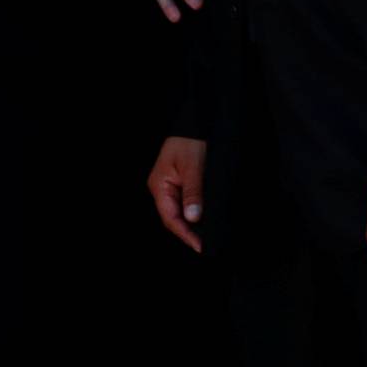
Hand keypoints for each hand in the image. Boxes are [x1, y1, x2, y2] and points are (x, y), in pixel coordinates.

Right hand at [148, 135, 206, 253]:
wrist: (196, 121)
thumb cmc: (190, 140)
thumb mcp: (193, 167)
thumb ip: (193, 193)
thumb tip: (193, 218)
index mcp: (159, 185)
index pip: (170, 218)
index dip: (185, 234)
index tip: (200, 245)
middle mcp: (162, 187)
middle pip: (174, 217)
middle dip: (189, 231)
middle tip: (207, 243)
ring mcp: (170, 185)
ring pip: (180, 211)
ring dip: (193, 223)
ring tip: (208, 234)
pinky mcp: (180, 182)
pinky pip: (186, 202)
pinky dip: (195, 212)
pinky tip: (205, 218)